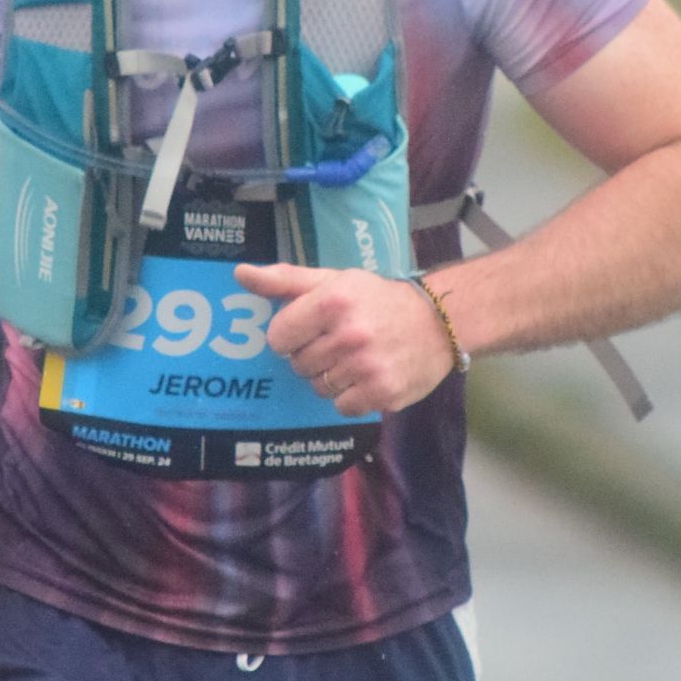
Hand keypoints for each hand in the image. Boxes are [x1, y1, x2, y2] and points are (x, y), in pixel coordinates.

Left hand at [235, 263, 457, 416]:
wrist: (439, 322)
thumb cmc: (379, 299)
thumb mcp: (334, 280)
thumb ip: (284, 279)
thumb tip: (240, 274)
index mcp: (332, 301)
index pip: (277, 337)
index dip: (291, 336)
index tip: (312, 329)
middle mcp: (349, 335)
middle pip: (298, 365)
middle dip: (313, 356)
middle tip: (340, 342)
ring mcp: (367, 367)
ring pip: (318, 387)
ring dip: (331, 377)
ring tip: (356, 358)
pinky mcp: (382, 393)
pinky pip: (342, 407)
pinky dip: (351, 396)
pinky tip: (368, 377)